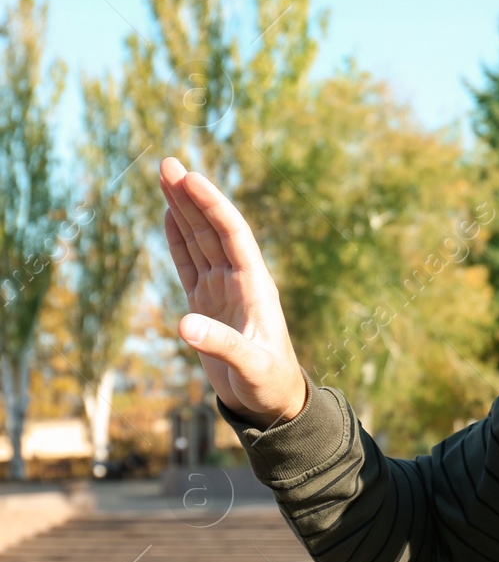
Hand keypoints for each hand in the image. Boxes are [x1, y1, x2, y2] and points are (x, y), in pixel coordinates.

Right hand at [160, 156, 307, 428]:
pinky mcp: (206, 302)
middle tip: (167, 162)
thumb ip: (221, 345)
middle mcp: (239, 279)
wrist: (271, 398)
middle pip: (213, 228)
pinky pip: (190, 262)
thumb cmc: (268, 382)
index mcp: (255, 285)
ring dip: (183, 209)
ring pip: (200, 239)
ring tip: (165, 176)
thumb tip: (183, 326)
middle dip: (191, 196)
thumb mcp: (249, 366)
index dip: (212, 205)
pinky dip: (178, 239)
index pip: (232, 234)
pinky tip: (169, 214)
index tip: (191, 177)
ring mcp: (222, 288)